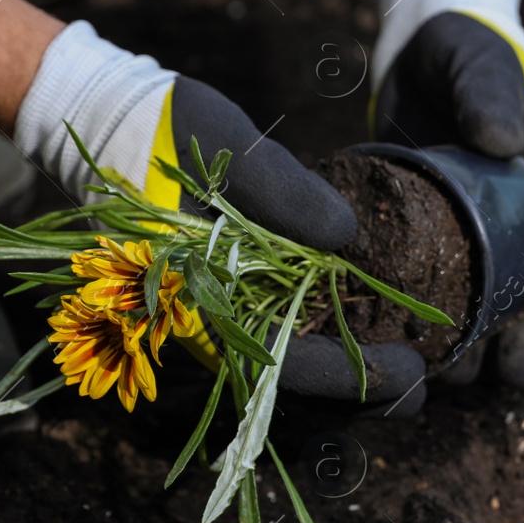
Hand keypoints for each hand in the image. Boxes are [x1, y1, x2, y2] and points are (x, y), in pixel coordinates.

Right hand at [15, 21, 426, 410]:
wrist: (102, 124)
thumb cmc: (157, 127)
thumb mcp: (219, 142)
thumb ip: (279, 189)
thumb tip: (345, 237)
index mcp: (193, 297)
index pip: (285, 366)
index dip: (353, 376)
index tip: (411, 367)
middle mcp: (200, 325)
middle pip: (289, 397)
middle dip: (358, 399)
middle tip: (421, 387)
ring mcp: (208, 320)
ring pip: (282, 384)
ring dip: (344, 388)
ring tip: (406, 375)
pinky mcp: (219, 306)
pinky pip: (274, 352)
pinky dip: (322, 358)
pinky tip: (367, 341)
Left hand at [370, 0, 523, 385]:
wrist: (410, 59)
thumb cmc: (457, 53)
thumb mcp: (475, 61)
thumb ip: (487, 90)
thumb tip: (501, 139)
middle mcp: (521, 220)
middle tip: (515, 372)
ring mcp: (476, 239)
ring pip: (490, 310)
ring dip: (480, 350)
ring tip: (460, 377)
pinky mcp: (430, 250)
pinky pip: (437, 300)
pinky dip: (428, 332)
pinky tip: (410, 360)